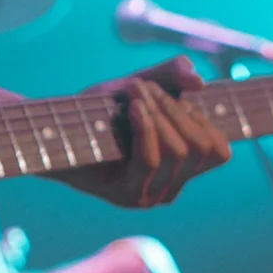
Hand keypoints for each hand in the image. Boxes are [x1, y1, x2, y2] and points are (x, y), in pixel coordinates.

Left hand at [60, 57, 229, 210]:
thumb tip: (199, 81)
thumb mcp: (140, 86)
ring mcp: (149, 196)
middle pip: (200, 147)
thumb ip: (171, 76)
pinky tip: (132, 108)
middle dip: (175, 107)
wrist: (53, 128)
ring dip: (158, 112)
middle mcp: (169, 188)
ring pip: (177, 151)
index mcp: (180, 170)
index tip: (177, 96)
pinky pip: (151, 158)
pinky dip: (145, 126)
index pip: (219, 151)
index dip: (203, 118)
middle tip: (144, 87)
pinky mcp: (126, 195)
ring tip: (133, 92)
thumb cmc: (97, 111)